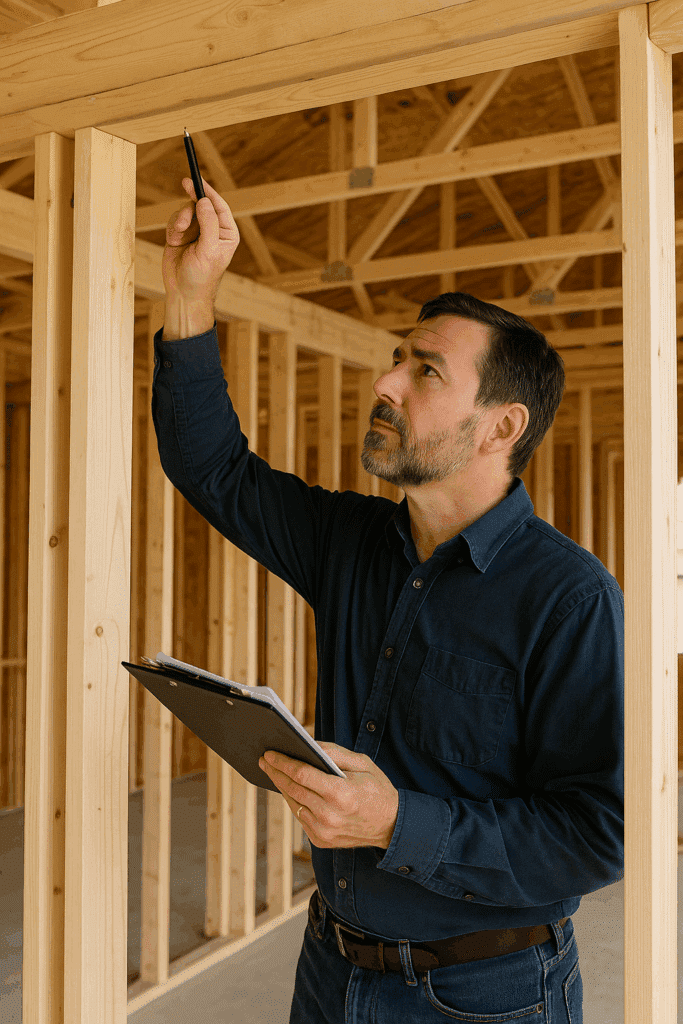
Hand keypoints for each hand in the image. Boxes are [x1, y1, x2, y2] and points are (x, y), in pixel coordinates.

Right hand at [162, 176, 239, 301]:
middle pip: (202, 204)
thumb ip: (208, 224)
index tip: (199, 180)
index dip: (210, 192)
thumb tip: (204, 201)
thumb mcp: (209, 250)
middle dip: (192, 201)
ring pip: (186, 211)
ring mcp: (196, 232)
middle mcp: (213, 230)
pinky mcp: (181, 235)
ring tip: (179, 232)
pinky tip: (174, 239)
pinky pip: (175, 220)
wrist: (183, 293)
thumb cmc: (202, 277)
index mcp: (227, 233)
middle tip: (185, 183)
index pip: (220, 207)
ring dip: (181, 218)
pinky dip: (173, 227)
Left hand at [259, 741, 398, 849]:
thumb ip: (335, 753)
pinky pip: (300, 816)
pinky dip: (294, 801)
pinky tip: (290, 789)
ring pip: (293, 804)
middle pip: (292, 789)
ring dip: (281, 787)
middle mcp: (329, 815)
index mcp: (340, 794)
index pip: (302, 774)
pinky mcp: (320, 840)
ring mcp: (323, 831)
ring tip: (273, 772)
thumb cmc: (377, 789)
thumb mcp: (362, 763)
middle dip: (276, 772)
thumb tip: (308, 744)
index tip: (269, 753)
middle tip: (264, 760)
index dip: (282, 762)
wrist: (392, 825)